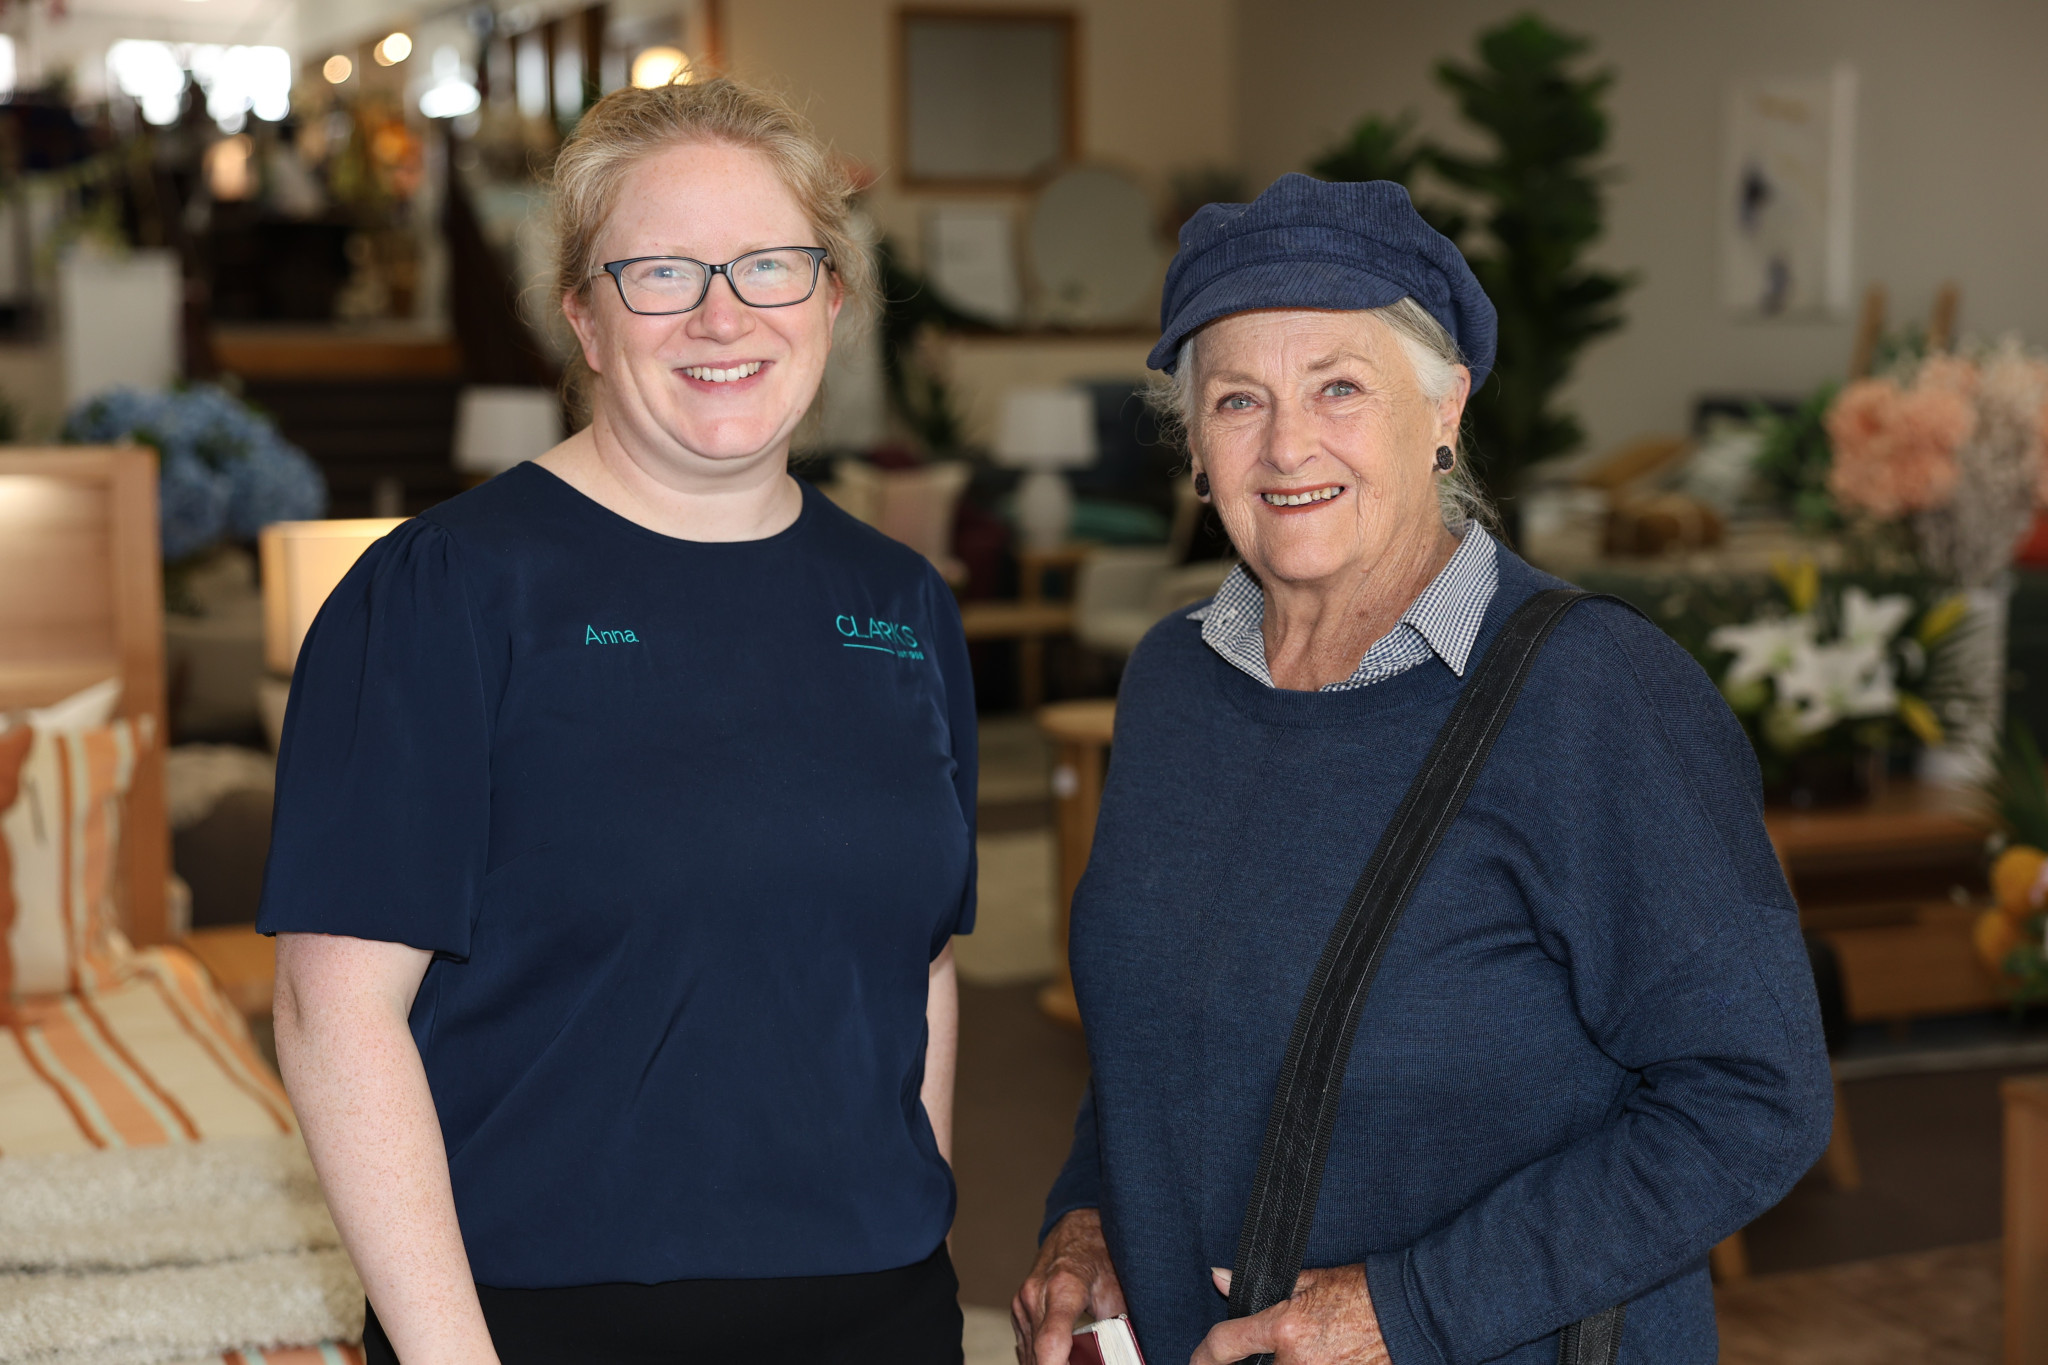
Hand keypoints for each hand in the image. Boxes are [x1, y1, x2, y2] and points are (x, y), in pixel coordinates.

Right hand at [1012, 1209, 1127, 1364]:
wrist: (1078, 1227)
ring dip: (1049, 1364)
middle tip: (1086, 1364)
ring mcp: (1022, 1302)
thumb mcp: (1118, 1292)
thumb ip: (1118, 1331)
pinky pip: (1026, 1346)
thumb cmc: (1101, 1255)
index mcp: (1063, 1288)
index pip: (1050, 1343)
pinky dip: (1041, 1359)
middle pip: (1039, 1356)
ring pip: (1030, 1355)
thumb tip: (1128, 1357)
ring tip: (1075, 1360)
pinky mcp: (1018, 1308)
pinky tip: (1062, 1359)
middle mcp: (1036, 1295)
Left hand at [1190, 1265, 1387, 1364]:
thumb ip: (1261, 1285)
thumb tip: (1219, 1277)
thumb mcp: (1310, 1280)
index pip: (1225, 1346)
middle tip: (1267, 1348)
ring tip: (1304, 1348)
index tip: (1197, 1361)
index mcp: (1286, 1328)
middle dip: (1251, 1362)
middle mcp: (1297, 1362)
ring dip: (1282, 1364)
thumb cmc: (1363, 1294)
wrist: (1410, 1316)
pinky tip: (1321, 1355)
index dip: (1203, 1356)